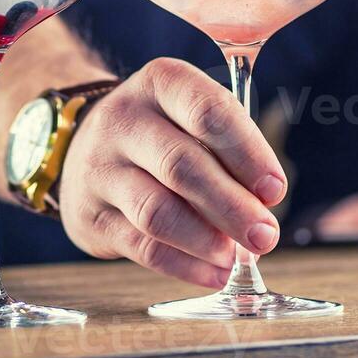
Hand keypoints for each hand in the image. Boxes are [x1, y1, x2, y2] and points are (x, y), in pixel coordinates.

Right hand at [59, 58, 286, 287]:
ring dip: (206, 240)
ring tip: (236, 256)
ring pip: (157, 211)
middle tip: (265, 235)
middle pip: (180, 165)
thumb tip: (260, 214)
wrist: (83, 145)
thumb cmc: (162, 135)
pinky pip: (141, 247)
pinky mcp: (90, 215)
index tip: (274, 190)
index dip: (247, 153)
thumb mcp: (191, 119)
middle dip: (232, 206)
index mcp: (159, 84)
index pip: (207, 111)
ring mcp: (99, 168)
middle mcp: (122, 120)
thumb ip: (228, 156)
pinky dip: (184, 265)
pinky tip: (213, 273)